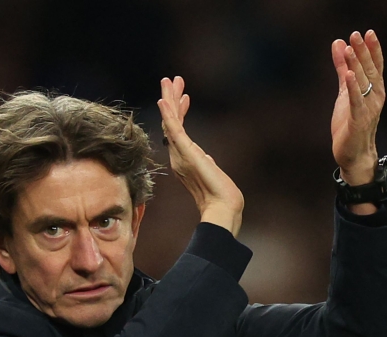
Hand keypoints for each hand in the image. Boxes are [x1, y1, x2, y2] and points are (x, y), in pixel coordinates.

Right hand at [158, 76, 243, 237]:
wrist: (222, 206)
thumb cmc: (220, 195)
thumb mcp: (212, 172)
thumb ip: (205, 163)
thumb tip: (206, 158)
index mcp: (183, 159)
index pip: (178, 130)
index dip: (180, 112)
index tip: (185, 97)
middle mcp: (178, 156)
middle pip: (171, 122)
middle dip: (172, 99)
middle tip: (171, 79)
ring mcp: (180, 154)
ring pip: (171, 121)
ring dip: (169, 99)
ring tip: (168, 80)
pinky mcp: (185, 153)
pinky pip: (174, 129)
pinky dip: (168, 114)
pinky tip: (164, 100)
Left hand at [330, 30, 384, 187]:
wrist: (354, 154)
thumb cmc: (351, 122)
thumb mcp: (345, 91)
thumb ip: (343, 68)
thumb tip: (339, 43)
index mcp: (375, 90)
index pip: (376, 65)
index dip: (372, 49)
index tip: (368, 32)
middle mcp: (375, 97)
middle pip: (370, 70)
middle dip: (363, 52)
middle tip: (357, 34)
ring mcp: (368, 109)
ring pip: (363, 83)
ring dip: (357, 65)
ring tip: (350, 48)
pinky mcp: (358, 120)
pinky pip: (356, 102)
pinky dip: (353, 88)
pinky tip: (349, 75)